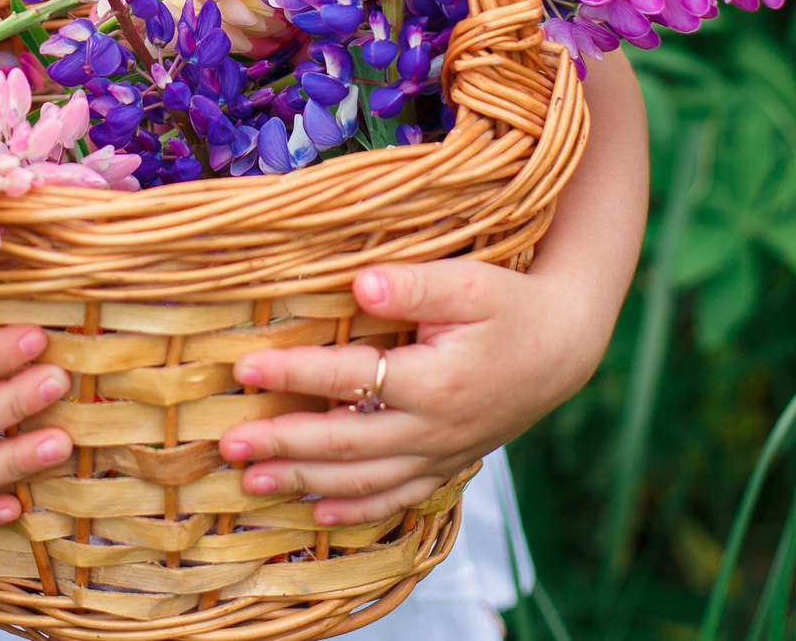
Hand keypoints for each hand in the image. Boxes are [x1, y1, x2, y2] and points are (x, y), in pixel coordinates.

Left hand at [217, 261, 610, 526]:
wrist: (566, 345)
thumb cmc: (511, 303)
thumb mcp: (470, 282)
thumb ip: (415, 284)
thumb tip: (361, 284)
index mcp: (434, 380)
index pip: (349, 377)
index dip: (294, 373)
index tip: (245, 368)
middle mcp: (434, 427)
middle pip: (346, 442)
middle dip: (283, 444)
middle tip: (229, 443)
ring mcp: (441, 452)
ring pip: (364, 479)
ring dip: (305, 483)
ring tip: (251, 482)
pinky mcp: (449, 462)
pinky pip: (399, 497)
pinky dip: (357, 509)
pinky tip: (319, 512)